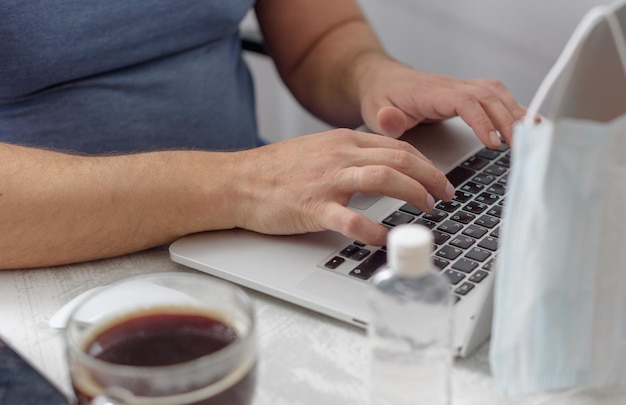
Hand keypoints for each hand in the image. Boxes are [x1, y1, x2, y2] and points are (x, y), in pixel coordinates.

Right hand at [231, 129, 454, 245]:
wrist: (237, 181)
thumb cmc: (275, 171)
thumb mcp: (318, 151)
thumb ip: (348, 156)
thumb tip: (380, 167)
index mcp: (342, 141)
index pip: (396, 147)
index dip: (425, 163)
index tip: (438, 179)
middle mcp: (339, 156)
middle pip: (399, 159)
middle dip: (430, 177)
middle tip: (446, 195)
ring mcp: (326, 181)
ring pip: (382, 178)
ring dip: (412, 193)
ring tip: (426, 210)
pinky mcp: (312, 207)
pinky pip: (349, 218)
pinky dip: (371, 229)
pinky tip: (382, 237)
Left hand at [357, 58, 526, 146]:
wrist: (382, 79)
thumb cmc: (381, 96)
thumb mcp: (374, 111)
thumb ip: (383, 119)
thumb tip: (388, 119)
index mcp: (431, 93)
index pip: (465, 102)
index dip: (481, 121)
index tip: (492, 142)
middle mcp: (451, 86)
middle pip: (488, 97)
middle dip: (508, 120)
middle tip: (521, 145)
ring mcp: (460, 88)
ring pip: (496, 94)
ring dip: (516, 112)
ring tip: (534, 134)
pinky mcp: (465, 93)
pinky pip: (495, 95)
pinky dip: (513, 107)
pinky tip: (527, 122)